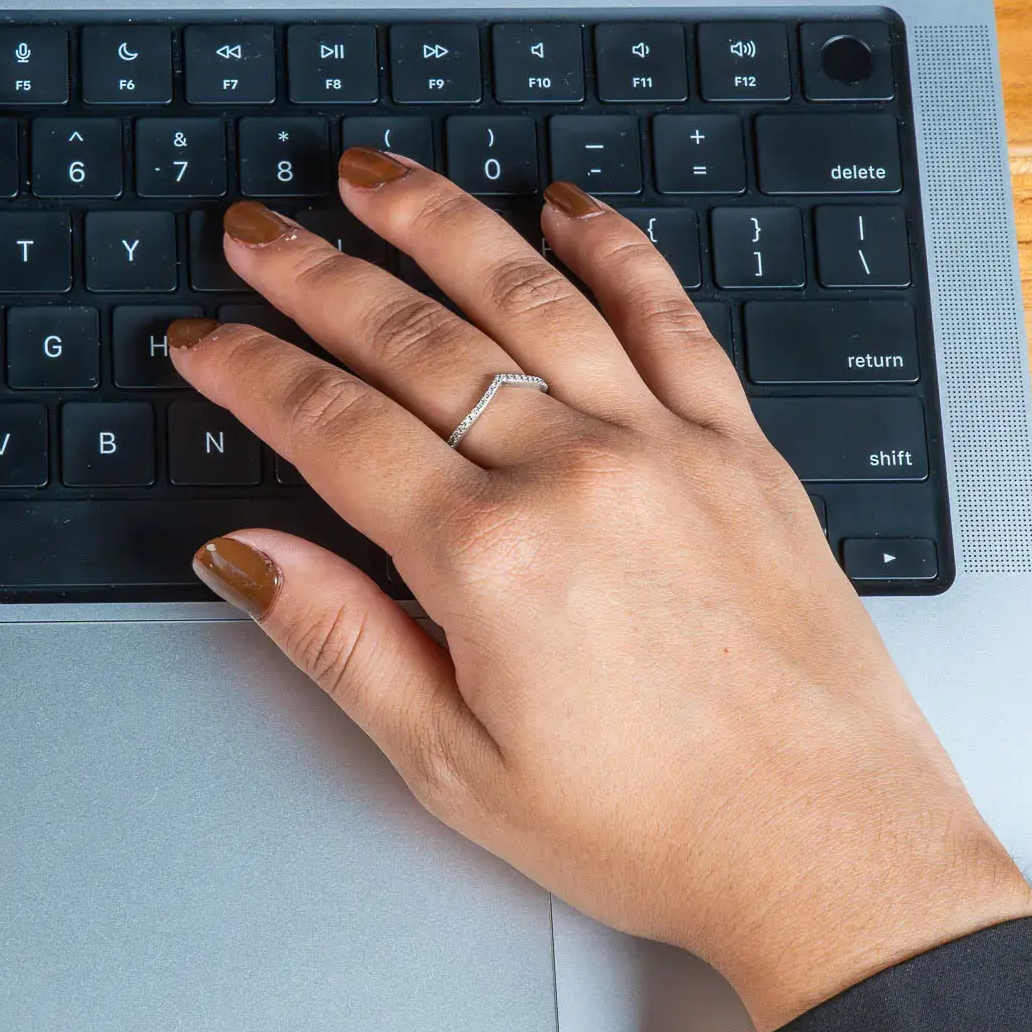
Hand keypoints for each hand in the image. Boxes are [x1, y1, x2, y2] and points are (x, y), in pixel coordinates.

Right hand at [170, 158, 1031, 1031]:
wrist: (830, 854)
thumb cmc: (654, 829)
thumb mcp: (454, 764)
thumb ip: (341, 640)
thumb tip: (244, 554)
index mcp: (489, 558)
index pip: (331, 425)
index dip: (249, 369)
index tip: (201, 336)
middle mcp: (576, 475)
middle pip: (412, 338)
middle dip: (314, 273)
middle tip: (253, 232)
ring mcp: (666, 446)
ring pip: (528, 294)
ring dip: (438, 221)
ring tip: (371, 177)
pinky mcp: (741, 449)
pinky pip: (668, 313)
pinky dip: (612, 247)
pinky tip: (565, 205)